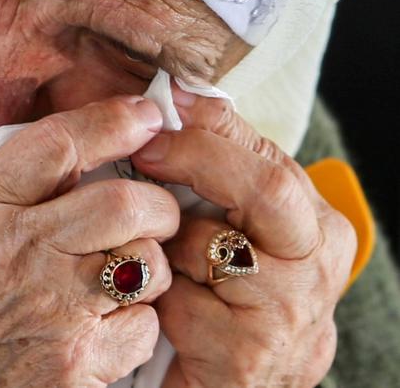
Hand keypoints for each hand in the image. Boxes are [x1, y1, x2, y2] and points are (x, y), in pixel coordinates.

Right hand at [0, 96, 178, 386]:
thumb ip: (16, 184)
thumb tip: (91, 147)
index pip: (58, 145)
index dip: (113, 120)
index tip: (142, 115)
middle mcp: (19, 255)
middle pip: (123, 204)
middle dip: (155, 203)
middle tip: (152, 210)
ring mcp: (53, 314)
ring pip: (147, 265)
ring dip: (147, 264)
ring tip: (119, 271)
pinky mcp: (77, 367)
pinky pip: (143, 328)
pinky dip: (135, 320)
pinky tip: (103, 321)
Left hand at [133, 90, 355, 387]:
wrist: (223, 386)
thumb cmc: (222, 300)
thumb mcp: (230, 231)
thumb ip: (218, 176)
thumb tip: (186, 101)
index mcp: (314, 226)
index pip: (269, 156)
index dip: (213, 127)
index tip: (169, 103)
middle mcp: (316, 266)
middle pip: (265, 188)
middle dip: (196, 159)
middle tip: (144, 152)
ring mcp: (289, 314)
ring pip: (209, 243)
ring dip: (165, 246)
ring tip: (159, 260)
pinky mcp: (247, 356)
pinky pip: (178, 300)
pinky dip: (155, 298)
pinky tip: (162, 310)